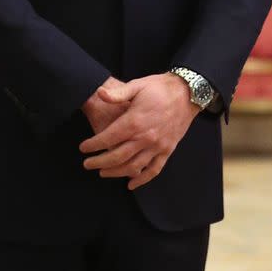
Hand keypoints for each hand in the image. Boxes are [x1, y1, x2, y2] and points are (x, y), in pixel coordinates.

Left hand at [79, 73, 198, 189]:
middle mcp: (145, 138)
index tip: (83, 148)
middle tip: (87, 164)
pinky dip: (142, 180)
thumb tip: (99, 93)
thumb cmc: (160, 88)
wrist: (188, 93)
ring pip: (133, 167)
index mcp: (134, 122)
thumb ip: (118, 93)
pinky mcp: (167, 150)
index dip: (93, 145)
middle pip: (117, 157)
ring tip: (103, 173)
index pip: (107, 139)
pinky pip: (154, 170)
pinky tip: (131, 184)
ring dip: (116, 173)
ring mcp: (157, 146)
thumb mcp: (137, 86)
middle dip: (99, 163)